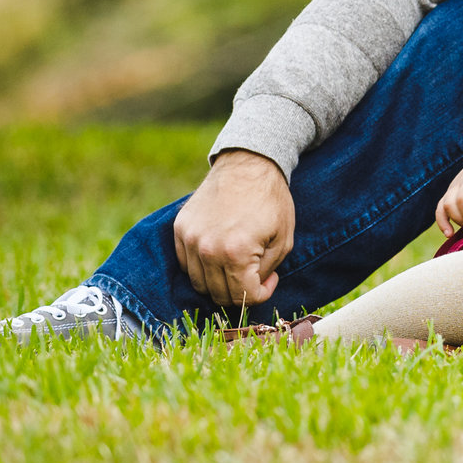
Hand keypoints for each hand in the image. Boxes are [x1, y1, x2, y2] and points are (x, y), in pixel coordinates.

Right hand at [173, 149, 295, 308]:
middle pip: (218, 294)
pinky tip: (221, 252)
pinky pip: (185, 264)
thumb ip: (266, 271)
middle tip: (255, 273)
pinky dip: (202, 266)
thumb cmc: (272, 201)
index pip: (242, 297)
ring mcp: (189, 239)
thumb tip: (253, 289)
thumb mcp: (283, 239)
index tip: (269, 279)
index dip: (261, 294)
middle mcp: (207, 249)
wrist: (249, 164)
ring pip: (198, 283)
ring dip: (220, 281)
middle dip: (240, 291)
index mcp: (236, 253)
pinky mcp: (179, 229)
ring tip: (238, 263)